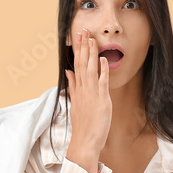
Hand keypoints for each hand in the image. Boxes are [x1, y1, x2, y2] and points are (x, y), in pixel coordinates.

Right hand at [64, 28, 111, 166]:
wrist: (84, 142)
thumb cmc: (83, 125)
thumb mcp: (76, 102)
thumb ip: (73, 86)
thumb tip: (69, 72)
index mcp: (78, 89)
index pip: (77, 65)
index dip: (78, 50)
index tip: (78, 37)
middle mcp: (83, 89)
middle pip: (82, 64)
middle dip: (83, 46)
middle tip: (83, 30)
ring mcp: (91, 94)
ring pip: (90, 69)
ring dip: (91, 54)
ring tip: (91, 39)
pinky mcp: (101, 100)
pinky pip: (102, 82)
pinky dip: (102, 70)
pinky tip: (103, 59)